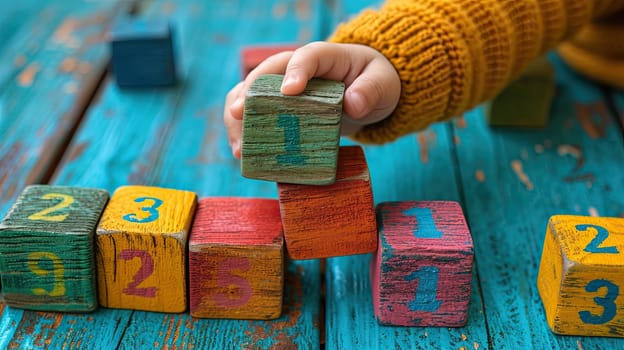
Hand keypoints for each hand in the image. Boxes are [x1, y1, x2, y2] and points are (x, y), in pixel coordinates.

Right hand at [223, 41, 400, 158]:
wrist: (366, 91)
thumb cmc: (373, 82)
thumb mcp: (382, 84)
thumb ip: (371, 91)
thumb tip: (352, 105)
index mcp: (323, 57)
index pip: (306, 57)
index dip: (296, 71)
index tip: (289, 91)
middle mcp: (295, 69)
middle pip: (264, 75)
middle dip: (248, 94)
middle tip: (239, 115)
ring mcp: (281, 88)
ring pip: (248, 94)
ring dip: (237, 118)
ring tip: (238, 148)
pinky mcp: (276, 109)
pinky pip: (252, 116)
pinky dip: (243, 133)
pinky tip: (241, 154)